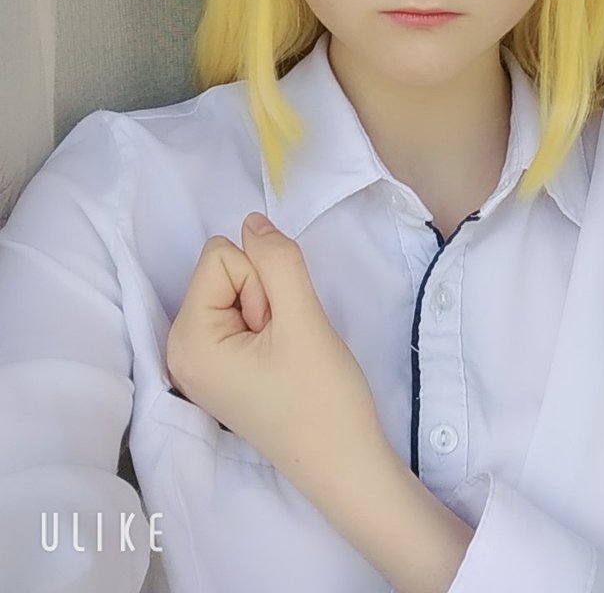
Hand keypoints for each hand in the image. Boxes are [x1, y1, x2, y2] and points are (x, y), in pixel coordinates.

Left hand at [165, 212, 389, 510]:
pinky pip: (238, 314)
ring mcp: (196, 363)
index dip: (261, 283)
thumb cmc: (322, 397)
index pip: (221, 256)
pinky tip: (280, 361)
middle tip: (285, 344)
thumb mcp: (304, 319)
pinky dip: (265, 327)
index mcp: (187, 339)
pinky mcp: (218, 369)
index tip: (279, 329)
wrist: (344, 464)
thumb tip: (251, 221)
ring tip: (285, 355)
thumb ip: (277, 261)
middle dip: (263, 296)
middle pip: (223, 271)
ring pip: (236, 289)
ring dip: (268, 311)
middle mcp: (178, 349)